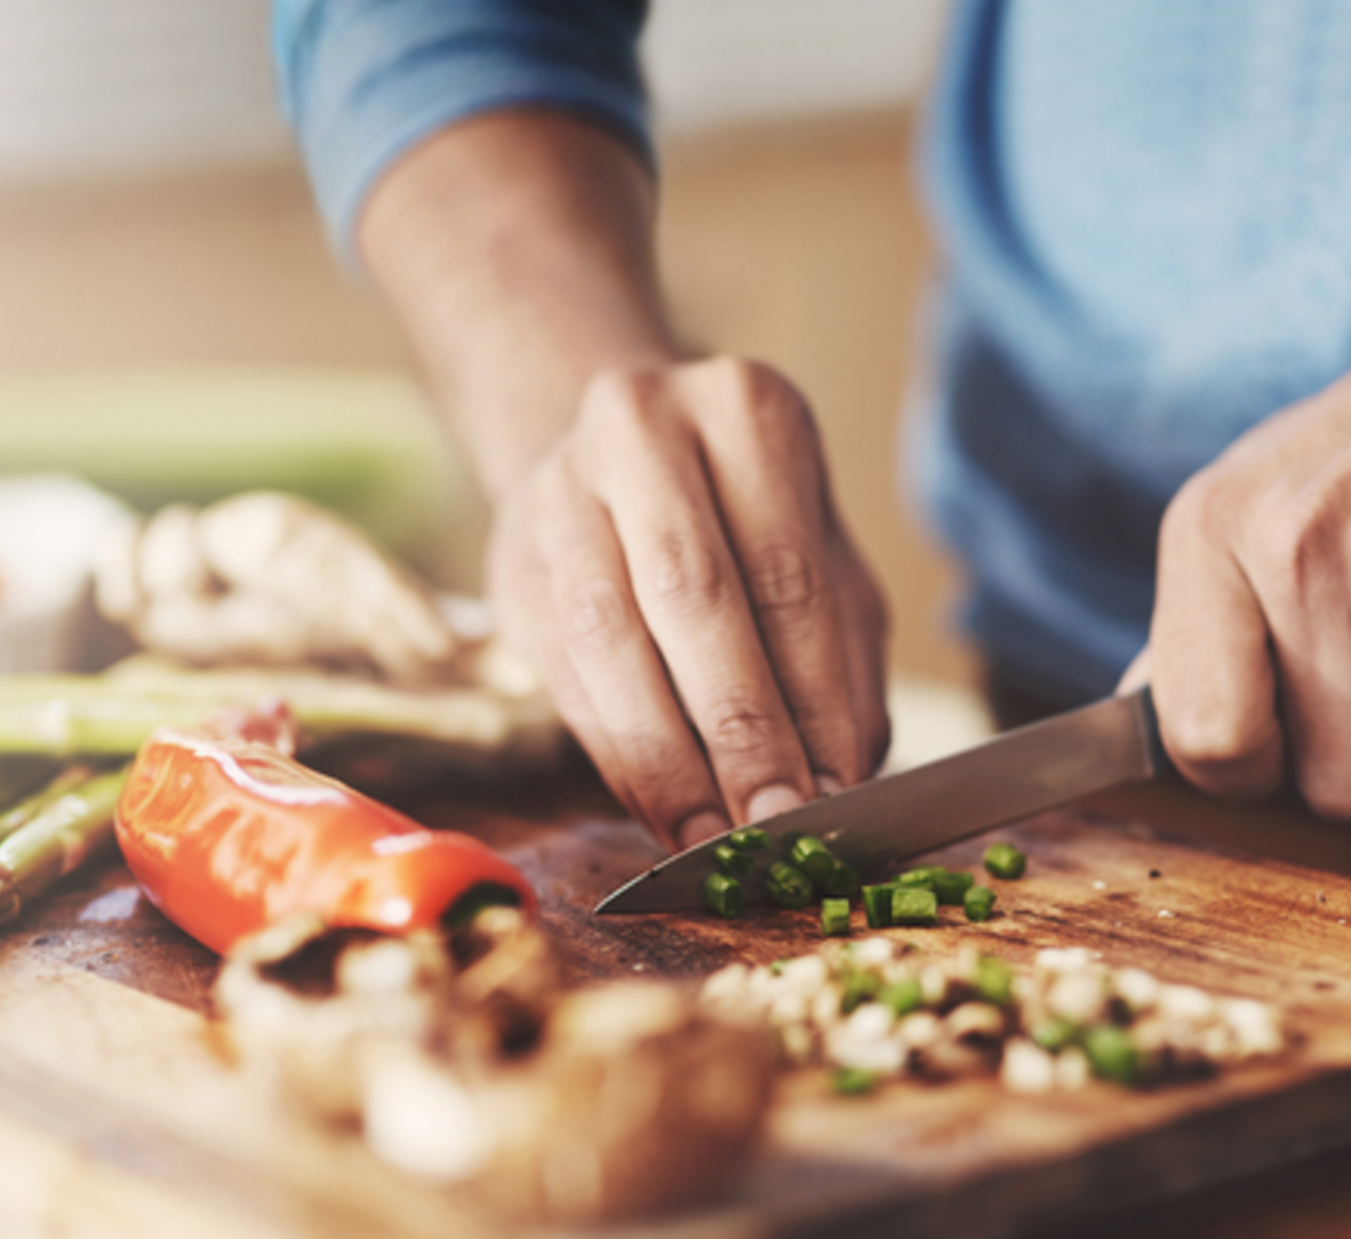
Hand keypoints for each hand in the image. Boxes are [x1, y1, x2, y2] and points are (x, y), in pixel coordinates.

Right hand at [484, 356, 890, 847]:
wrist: (618, 464)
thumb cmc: (748, 526)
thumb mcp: (822, 565)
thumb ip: (840, 666)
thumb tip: (839, 783)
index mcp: (746, 411)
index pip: (789, 576)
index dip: (811, 698)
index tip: (833, 794)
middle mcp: (642, 428)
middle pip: (692, 596)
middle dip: (739, 729)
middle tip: (773, 825)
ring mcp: (561, 490)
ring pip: (609, 638)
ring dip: (665, 756)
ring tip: (712, 835)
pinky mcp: (510, 561)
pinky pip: (562, 672)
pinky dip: (616, 754)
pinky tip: (659, 810)